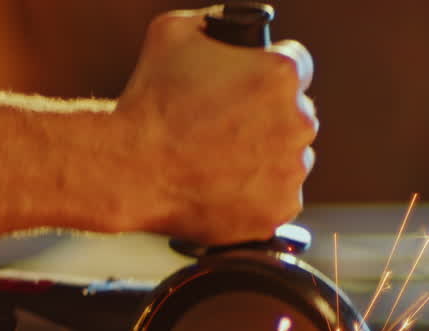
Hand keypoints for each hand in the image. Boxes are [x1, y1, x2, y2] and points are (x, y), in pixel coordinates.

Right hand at [115, 7, 316, 243]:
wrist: (131, 169)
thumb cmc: (149, 100)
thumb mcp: (174, 31)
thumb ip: (214, 22)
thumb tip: (225, 28)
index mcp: (281, 73)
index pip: (297, 66)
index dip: (268, 75)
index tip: (249, 90)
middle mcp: (297, 121)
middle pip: (296, 114)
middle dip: (269, 119)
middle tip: (226, 129)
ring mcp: (290, 170)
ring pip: (291, 159)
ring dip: (266, 158)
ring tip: (221, 161)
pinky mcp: (278, 209)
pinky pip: (278, 198)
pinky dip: (258, 197)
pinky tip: (224, 188)